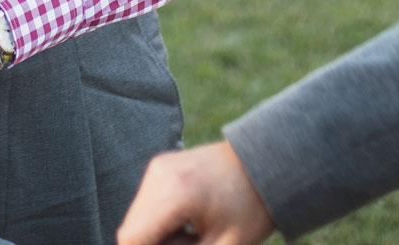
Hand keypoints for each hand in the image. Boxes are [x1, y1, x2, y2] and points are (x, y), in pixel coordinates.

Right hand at [118, 142, 276, 244]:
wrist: (267, 162)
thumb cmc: (252, 208)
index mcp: (175, 193)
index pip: (131, 238)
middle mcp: (159, 175)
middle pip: (131, 230)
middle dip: (155, 244)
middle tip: (193, 242)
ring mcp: (158, 167)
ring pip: (137, 219)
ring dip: (157, 235)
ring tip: (192, 234)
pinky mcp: (161, 166)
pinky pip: (147, 204)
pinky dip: (161, 220)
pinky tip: (189, 220)